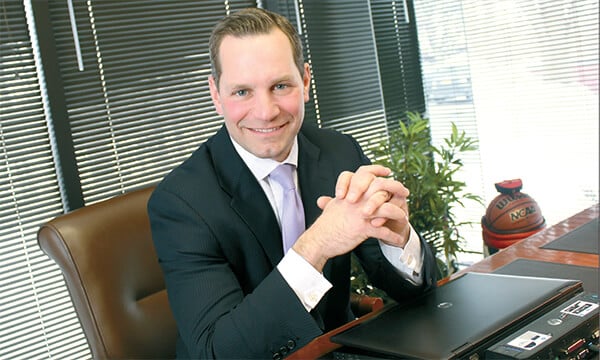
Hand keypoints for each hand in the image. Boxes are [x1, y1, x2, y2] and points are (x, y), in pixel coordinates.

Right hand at [293, 165, 410, 271]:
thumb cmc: (325, 225)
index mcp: (349, 192)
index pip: (364, 173)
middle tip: (405, 192)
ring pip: (387, 208)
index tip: (387, 172)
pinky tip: (398, 239)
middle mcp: (356, 200)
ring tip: (404, 218)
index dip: (377, 170)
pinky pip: (383, 231)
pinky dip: (393, 236)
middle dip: (396, 187)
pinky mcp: (363, 228)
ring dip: (398, 213)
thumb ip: (336, 200)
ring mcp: (360, 213)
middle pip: (381, 186)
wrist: (319, 240)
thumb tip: (331, 198)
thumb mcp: (332, 206)